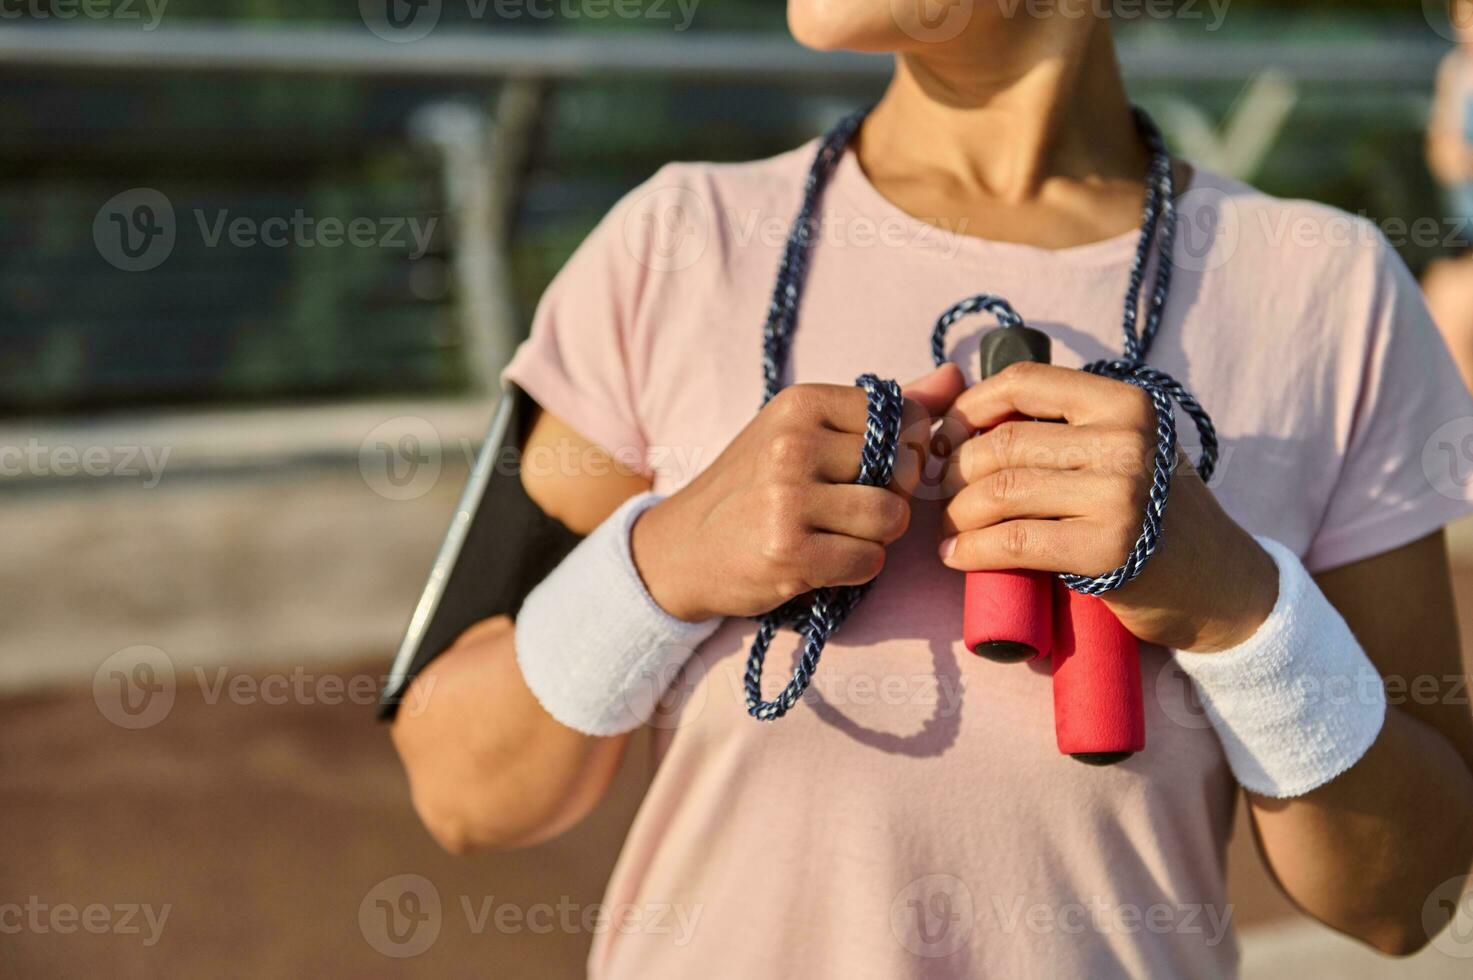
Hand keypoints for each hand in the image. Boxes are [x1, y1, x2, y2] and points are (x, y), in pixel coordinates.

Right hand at [632, 365, 965, 621]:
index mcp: (801, 403)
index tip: (867, 467)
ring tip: (834, 534)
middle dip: (892, 495)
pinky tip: (821, 560)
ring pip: (891, 517)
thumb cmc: (753, 486)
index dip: (905, 450)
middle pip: (904, 469)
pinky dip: (856, 568)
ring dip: (875, 536)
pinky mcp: (788, 552)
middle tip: (846, 506)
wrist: (682, 548)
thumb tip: (955, 378)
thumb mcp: (806, 431)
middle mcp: (793, 443)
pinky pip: (869, 561)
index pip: (905, 417)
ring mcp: (788, 498)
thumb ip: (883, 410)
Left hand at [937, 361, 1276, 651]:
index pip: (1023, 383)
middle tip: (942, 495)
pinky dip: (971, 550)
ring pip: (1000, 491)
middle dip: (955, 472)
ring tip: (949, 529)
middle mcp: (1126, 440)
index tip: (944, 439)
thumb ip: (1063, 426)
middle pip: (1002, 443)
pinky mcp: (1106, 548)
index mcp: (1124, 403)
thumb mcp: (1121, 448)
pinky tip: (956, 556)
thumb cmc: (1152, 514)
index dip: (967, 409)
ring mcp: (1120, 493)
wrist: (1220, 586)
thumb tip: (959, 414)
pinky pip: (1012, 541)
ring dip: (958, 514)